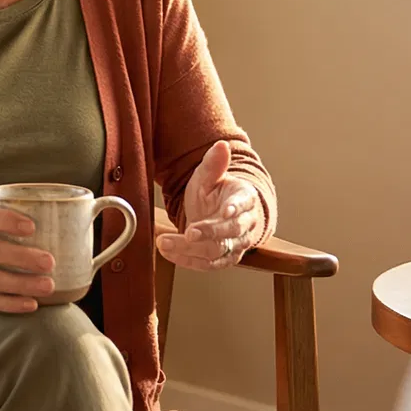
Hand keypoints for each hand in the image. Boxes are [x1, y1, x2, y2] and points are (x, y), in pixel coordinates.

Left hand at [156, 142, 262, 270]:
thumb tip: (221, 145)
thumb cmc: (217, 192)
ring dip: (190, 250)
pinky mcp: (224, 259)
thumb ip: (213, 163)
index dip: (236, 208)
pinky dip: (187, 261)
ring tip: (165, 242)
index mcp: (245, 200)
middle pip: (232, 232)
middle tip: (189, 232)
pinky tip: (167, 252)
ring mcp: (236, 244)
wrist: (221, 213)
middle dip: (210, 233)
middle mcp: (245, 225)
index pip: (244, 205)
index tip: (226, 211)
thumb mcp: (210, 175)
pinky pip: (207, 264)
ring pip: (217, 251)